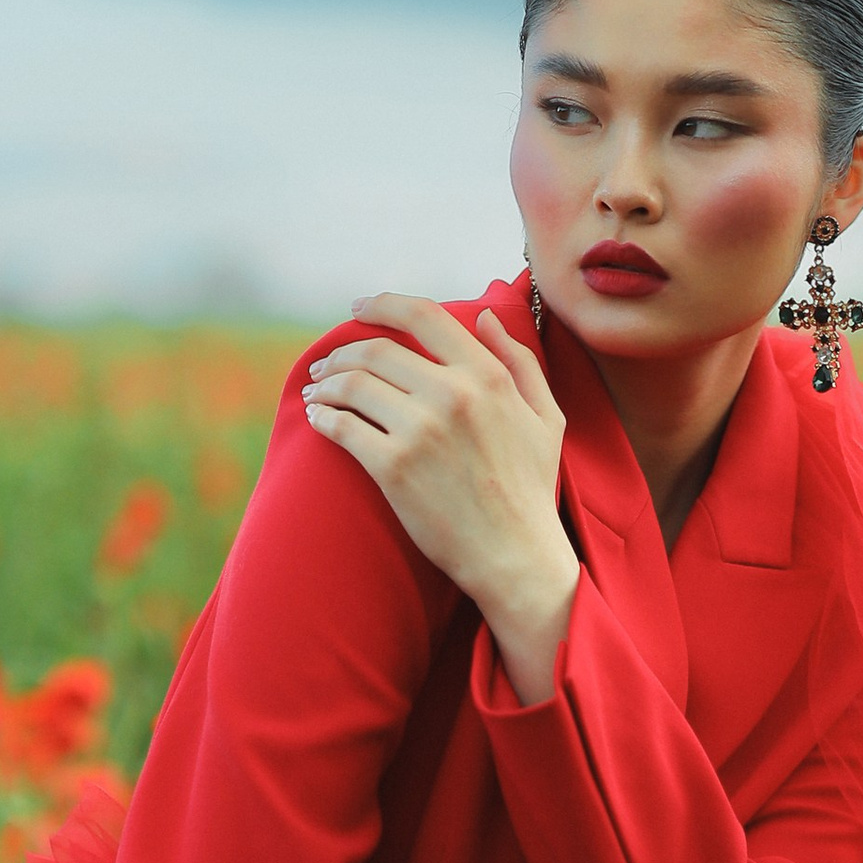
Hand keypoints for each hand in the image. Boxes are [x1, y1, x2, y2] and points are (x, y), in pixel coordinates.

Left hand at [301, 296, 579, 704]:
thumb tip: (485, 315)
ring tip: (318, 391)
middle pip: (377, 350)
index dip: (382, 304)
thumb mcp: (545, 418)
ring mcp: (420, 430)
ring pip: (353, 384)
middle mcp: (452, 394)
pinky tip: (318, 418)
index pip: (423, 316)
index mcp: (487, 376)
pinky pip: (342, 426)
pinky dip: (324, 417)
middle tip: (326, 365)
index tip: (359, 309)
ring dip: (326, 383)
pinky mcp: (392, 467)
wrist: (515, 558)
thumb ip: (519, 361)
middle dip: (343, 352)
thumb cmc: (531, 491)